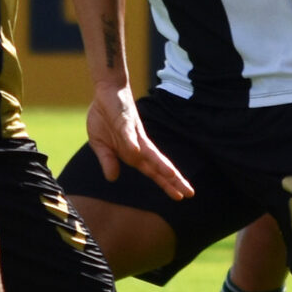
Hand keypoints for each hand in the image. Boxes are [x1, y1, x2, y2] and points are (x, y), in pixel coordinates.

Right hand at [86, 80, 192, 200]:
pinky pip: (127, 134)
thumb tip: (112, 178)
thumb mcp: (100, 145)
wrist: (106, 93)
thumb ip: (108, 161)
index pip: (153, 172)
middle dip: (173, 180)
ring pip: (150, 152)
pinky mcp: (124, 121)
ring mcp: (134, 134)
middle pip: (159, 166)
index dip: (166, 184)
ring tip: (172, 175)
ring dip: (160, 164)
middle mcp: (139, 146)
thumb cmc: (105, 119)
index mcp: (133, 154)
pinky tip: (135, 151)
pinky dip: (131, 143)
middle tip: (190, 193)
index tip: (180, 197)